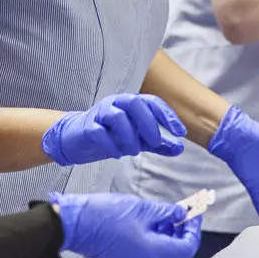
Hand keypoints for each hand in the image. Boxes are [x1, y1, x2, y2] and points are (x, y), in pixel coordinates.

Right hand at [42, 93, 186, 166]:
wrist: (78, 140)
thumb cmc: (111, 135)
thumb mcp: (138, 139)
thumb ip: (158, 143)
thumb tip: (179, 148)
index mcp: (131, 103)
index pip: (152, 102)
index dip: (168, 116)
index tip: (180, 133)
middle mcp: (116, 103)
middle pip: (135, 103)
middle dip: (148, 123)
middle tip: (155, 142)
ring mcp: (100, 113)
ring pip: (117, 117)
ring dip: (129, 136)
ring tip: (134, 151)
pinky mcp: (87, 127)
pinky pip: (99, 132)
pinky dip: (111, 144)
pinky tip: (117, 154)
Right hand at [51, 192, 201, 257]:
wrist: (75, 224)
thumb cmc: (105, 215)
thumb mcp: (142, 208)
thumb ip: (166, 213)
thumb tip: (181, 214)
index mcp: (153, 252)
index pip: (187, 248)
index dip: (194, 230)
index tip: (195, 213)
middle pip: (177, 255)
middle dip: (185, 235)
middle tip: (186, 215)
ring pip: (163, 255)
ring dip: (171, 236)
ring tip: (171, 214)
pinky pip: (149, 253)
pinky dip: (158, 239)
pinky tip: (155, 221)